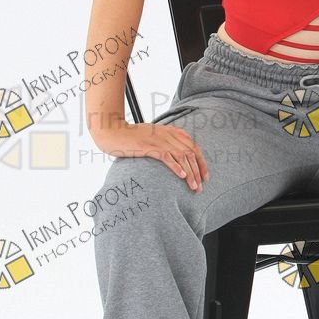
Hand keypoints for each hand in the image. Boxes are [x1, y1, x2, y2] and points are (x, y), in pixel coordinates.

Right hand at [93, 120, 208, 191]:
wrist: (113, 132)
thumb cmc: (131, 137)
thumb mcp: (153, 135)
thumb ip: (166, 140)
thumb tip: (178, 155)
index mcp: (171, 131)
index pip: (193, 146)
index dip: (201, 162)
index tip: (205, 176)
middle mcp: (168, 134)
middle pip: (191, 153)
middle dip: (198, 171)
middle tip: (200, 187)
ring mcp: (159, 140)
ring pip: (182, 157)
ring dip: (190, 173)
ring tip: (194, 187)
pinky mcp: (150, 147)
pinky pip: (167, 157)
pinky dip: (176, 167)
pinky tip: (182, 176)